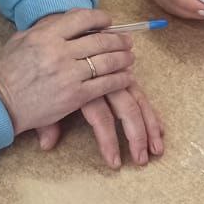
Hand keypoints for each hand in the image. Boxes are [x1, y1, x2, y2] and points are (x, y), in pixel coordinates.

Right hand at [0, 9, 134, 135]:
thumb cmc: (8, 71)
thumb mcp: (21, 40)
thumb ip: (47, 28)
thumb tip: (71, 17)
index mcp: (45, 36)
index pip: (82, 19)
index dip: (100, 18)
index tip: (109, 22)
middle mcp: (59, 53)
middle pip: (100, 41)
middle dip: (118, 40)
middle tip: (127, 41)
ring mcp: (69, 75)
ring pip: (107, 62)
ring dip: (123, 59)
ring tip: (130, 57)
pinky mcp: (75, 96)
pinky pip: (106, 85)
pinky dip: (120, 80)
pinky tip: (127, 77)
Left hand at [35, 82, 164, 169]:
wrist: (54, 40)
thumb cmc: (45, 74)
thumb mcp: (43, 100)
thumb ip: (46, 123)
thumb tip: (47, 145)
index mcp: (81, 86)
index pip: (101, 117)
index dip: (109, 140)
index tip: (115, 162)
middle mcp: (103, 79)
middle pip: (126, 108)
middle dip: (137, 135)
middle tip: (142, 159)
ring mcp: (116, 76)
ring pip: (138, 100)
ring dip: (150, 125)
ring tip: (158, 149)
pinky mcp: (124, 75)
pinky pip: (141, 94)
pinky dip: (151, 112)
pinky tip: (160, 129)